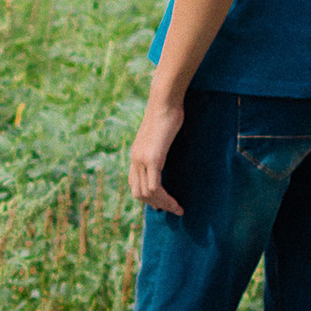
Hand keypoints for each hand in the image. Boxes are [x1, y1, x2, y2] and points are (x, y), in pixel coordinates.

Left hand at [128, 92, 185, 213]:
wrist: (164, 101)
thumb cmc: (167, 112)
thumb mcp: (161, 133)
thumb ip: (159, 144)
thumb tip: (167, 147)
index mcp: (135, 154)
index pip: (134, 183)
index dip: (146, 197)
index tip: (161, 203)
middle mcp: (135, 159)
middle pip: (138, 193)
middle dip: (154, 205)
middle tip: (171, 210)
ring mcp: (142, 159)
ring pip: (146, 194)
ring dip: (162, 205)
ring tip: (177, 209)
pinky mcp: (153, 158)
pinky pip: (155, 187)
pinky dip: (165, 199)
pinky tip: (176, 203)